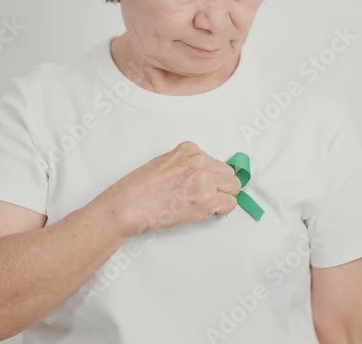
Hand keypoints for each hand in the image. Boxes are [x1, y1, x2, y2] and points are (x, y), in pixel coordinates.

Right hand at [96, 141, 241, 236]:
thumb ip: (185, 164)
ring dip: (223, 197)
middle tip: (206, 197)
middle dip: (220, 186)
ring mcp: (204, 181)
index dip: (210, 176)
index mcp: (188, 150)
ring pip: (233, 187)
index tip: (203, 185)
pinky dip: (221, 210)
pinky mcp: (206, 201)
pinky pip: (230, 204)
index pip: (215, 161)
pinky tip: (205, 212)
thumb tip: (201, 175)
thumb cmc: (139, 189)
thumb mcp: (163, 162)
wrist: (128, 206)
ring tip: (204, 205)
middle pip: (228, 173)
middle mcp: (199, 162)